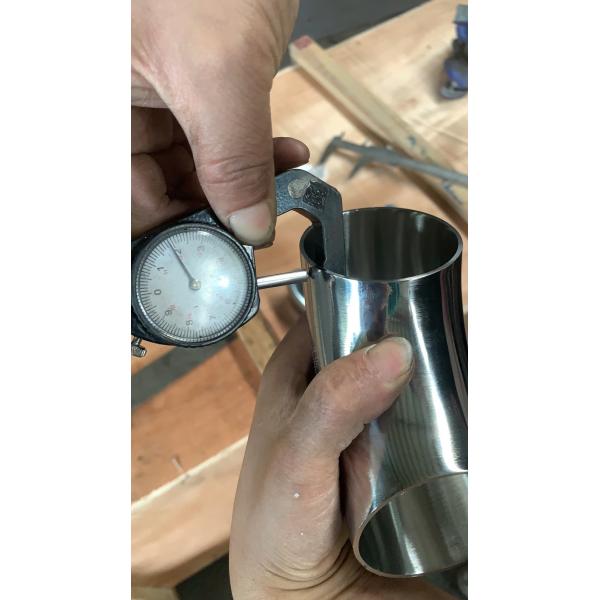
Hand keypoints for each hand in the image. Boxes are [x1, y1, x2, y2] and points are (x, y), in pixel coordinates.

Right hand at [132, 0, 306, 239]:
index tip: (218, 246)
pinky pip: (204, 138)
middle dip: (213, 205)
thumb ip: (233, 159)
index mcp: (90, 105)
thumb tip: (249, 226)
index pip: (120, 204)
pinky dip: (242, 149)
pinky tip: (278, 151)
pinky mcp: (173, 90)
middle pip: (150, 191)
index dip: (167, 232)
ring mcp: (139, 99)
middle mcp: (109, 110)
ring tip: (280, 172)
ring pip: (184, 169)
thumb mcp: (221, 70)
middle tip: (257, 214)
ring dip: (237, 178)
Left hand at [230, 317, 453, 598]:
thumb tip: (392, 352)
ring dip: (429, 379)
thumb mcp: (294, 456)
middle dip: (406, 340)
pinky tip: (460, 410)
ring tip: (459, 364)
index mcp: (294, 378)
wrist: (306, 599)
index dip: (360, 298)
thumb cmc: (274, 528)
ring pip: (402, 384)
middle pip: (373, 347)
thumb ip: (334, 403)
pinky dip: (442, 416)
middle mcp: (329, 396)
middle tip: (443, 331)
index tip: (400, 288)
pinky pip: (422, 425)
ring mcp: (363, 427)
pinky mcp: (391, 459)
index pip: (328, 316)